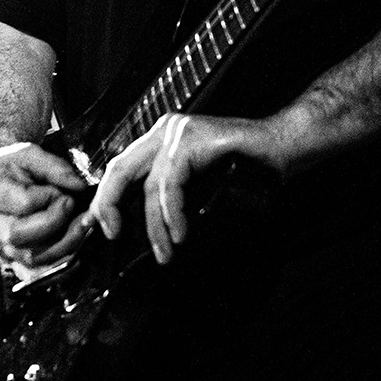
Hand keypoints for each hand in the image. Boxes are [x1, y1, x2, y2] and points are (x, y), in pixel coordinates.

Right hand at [0, 141, 91, 267]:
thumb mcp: (28, 154)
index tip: (65, 193)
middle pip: (21, 236)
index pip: (25, 204)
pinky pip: (32, 274)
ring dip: (63, 245)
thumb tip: (79, 187)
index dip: (52, 199)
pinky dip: (56, 267)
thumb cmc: (7, 168)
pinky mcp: (9, 261)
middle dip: (56, 224)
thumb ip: (55, 168)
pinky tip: (74, 251)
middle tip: (73, 209)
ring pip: (30, 259)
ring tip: (80, 227)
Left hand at [88, 113, 281, 265]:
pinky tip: (180, 232)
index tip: (98, 227)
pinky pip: (171, 182)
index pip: (120, 167)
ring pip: (148, 184)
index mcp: (161, 138)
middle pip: (119, 169)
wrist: (283, 147)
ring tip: (165, 250)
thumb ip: (169, 195)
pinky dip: (173, 213)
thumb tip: (142, 226)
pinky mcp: (193, 138)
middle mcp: (165, 130)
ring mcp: (179, 131)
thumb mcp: (198, 183)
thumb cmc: (247, 167)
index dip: (104, 198)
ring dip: (155, 225)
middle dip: (108, 206)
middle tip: (112, 235)